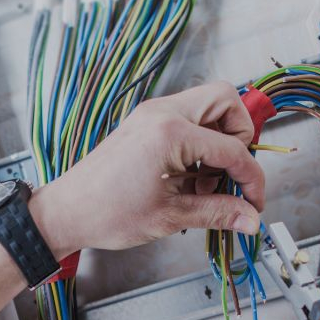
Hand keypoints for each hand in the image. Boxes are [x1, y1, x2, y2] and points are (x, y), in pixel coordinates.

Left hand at [28, 83, 263, 257]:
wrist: (66, 212)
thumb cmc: (106, 213)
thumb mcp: (170, 216)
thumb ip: (217, 213)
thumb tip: (249, 218)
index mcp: (170, 132)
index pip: (233, 149)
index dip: (251, 179)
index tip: (253, 203)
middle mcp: (161, 112)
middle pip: (226, 101)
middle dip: (239, 138)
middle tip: (230, 176)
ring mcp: (150, 115)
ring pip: (207, 107)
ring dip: (218, 142)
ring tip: (204, 184)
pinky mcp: (144, 124)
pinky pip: (186, 120)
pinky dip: (198, 144)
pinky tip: (187, 179)